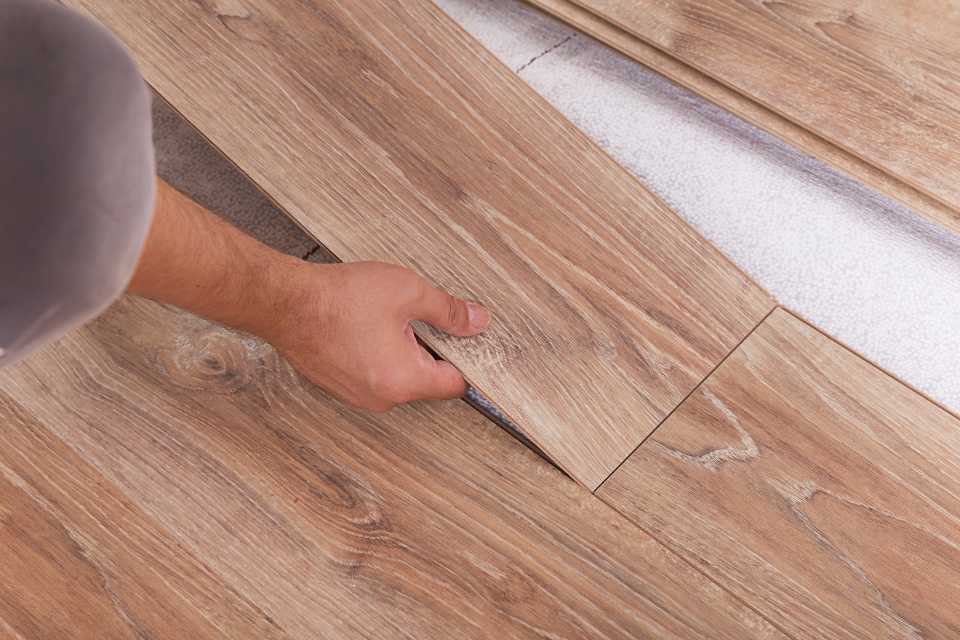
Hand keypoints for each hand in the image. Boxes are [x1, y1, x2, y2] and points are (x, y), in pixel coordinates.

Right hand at [265, 261, 490, 411]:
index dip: (465, 360)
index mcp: (403, 381)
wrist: (284, 302)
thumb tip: (477, 322)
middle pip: (426, 382)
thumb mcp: (408, 292)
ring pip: (398, 378)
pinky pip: (373, 375)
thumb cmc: (340, 298)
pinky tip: (366, 327)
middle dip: (429, 350)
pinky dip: (377, 355)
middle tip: (418, 318)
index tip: (464, 340)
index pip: (455, 385)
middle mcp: (381, 398)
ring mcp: (356, 396)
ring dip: (402, 352)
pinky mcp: (339, 386)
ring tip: (386, 319)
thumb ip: (448, 311)